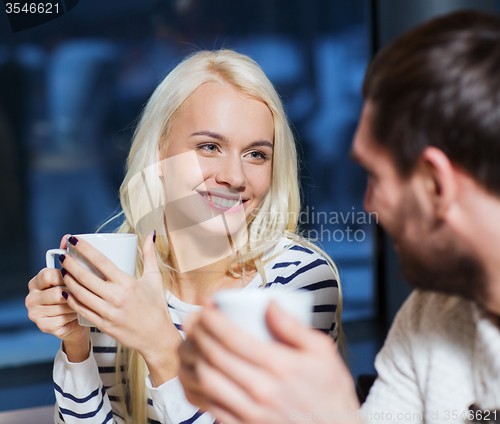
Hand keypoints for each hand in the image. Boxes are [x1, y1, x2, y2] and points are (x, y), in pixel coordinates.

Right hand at [26, 234, 89, 361]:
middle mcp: (31, 296)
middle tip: (89, 291)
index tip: (80, 276)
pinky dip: (75, 315)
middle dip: (74, 291)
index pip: (48, 274)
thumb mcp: (73, 275)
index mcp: (37, 281)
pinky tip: (81, 314)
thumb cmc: (76, 294)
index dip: (66, 275)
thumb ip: (69, 257)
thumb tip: (68, 237)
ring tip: (88, 302)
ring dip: (78, 303)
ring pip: (61, 305)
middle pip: (56, 291)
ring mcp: (35, 313)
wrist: (76, 321)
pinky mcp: (43, 326)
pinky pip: (62, 318)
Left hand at [60, 233, 182, 384]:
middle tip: (63, 256)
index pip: (101, 261)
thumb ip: (150, 255)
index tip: (74, 240)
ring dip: (67, 281)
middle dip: (69, 264)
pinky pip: (81, 310)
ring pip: (79, 293)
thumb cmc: (156, 306)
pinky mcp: (103, 325)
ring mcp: (108, 312)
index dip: (85, 249)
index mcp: (128, 283)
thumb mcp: (155, 278)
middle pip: (85, 277)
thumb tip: (150, 234)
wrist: (157, 337)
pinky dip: (71, 300)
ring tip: (62, 272)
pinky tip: (66, 291)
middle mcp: (116, 297)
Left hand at [179, 301, 361, 423]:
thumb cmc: (331, 393)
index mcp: (280, 366)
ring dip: (195, 357)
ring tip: (194, 342)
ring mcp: (251, 413)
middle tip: (193, 318)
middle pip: (215, 356)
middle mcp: (262, 390)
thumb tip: (270, 304)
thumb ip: (294, 327)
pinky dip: (201, 386)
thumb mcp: (323, 353)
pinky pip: (212, 405)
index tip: (205, 305)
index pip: (233, 337)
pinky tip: (202, 371)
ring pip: (208, 381)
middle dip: (198, 332)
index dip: (212, 318)